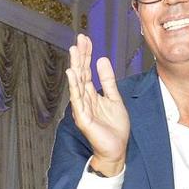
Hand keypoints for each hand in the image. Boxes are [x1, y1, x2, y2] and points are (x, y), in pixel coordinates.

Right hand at [65, 33, 129, 174]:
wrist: (116, 149)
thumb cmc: (114, 128)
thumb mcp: (114, 98)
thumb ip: (108, 80)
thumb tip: (102, 60)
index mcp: (92, 94)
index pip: (87, 70)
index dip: (87, 55)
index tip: (86, 39)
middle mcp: (84, 99)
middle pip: (81, 73)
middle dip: (80, 56)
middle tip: (79, 39)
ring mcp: (82, 108)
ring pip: (77, 83)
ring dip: (75, 66)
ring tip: (74, 51)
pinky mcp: (83, 118)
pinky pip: (78, 99)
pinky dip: (74, 86)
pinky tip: (72, 73)